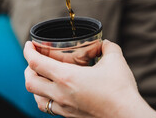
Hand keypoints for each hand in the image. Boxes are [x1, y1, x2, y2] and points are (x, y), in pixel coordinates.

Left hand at [24, 40, 155, 117]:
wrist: (127, 117)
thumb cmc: (120, 89)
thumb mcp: (115, 60)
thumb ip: (107, 47)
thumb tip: (104, 44)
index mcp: (67, 77)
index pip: (36, 63)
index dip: (28, 51)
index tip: (29, 44)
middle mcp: (61, 94)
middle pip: (30, 82)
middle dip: (28, 68)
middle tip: (34, 60)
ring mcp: (64, 108)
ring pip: (37, 98)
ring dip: (35, 85)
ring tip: (41, 77)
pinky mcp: (71, 117)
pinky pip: (50, 108)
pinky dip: (46, 98)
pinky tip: (56, 93)